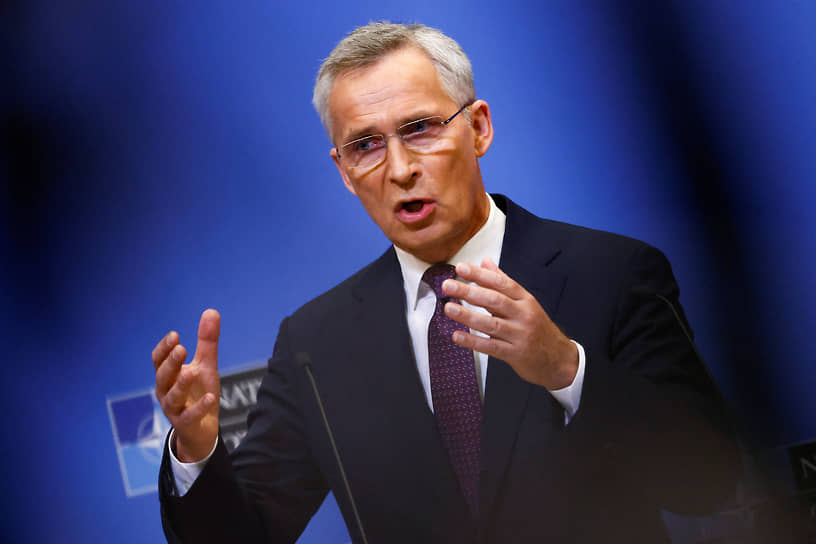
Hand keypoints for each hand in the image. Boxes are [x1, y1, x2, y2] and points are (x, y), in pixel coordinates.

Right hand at [152, 309, 220, 461]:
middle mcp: (166, 392)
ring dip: (181, 384)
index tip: (175, 336)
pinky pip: (190, 416)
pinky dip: (199, 407)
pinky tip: (211, 397)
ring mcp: (174, 409)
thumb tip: (211, 311)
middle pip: (162, 377)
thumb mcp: (205, 365)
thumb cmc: (198, 392)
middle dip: (170, 363)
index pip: (158, 361)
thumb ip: (207, 342)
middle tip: (180, 349)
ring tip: (192, 372)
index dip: (164, 349)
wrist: (202, 429)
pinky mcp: (186, 424)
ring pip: (172, 397)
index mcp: (168, 376)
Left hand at [441, 258, 577, 389]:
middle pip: (495, 300)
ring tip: (449, 308)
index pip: (501, 283)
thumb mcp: (525, 302)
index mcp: (525, 300)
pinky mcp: (515, 354)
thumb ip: (502, 282)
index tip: (462, 268)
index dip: (481, 275)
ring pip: (492, 323)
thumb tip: (485, 262)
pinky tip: (457, 336)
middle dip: (469, 292)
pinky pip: (491, 347)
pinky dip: (473, 341)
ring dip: (468, 315)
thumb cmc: (538, 328)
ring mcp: (520, 335)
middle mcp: (523, 315)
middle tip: (448, 285)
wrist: (559, 359)